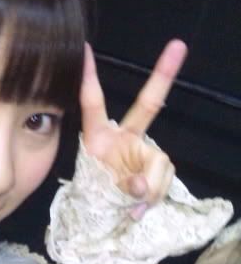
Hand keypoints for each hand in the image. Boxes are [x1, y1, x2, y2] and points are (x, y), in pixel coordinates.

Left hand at [80, 39, 187, 213]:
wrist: (107, 216)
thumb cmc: (97, 197)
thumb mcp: (99, 191)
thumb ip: (121, 186)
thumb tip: (141, 187)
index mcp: (100, 138)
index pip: (93, 104)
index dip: (89, 78)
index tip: (84, 50)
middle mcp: (125, 139)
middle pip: (149, 105)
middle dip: (163, 75)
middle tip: (178, 47)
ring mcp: (143, 152)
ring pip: (160, 163)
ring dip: (150, 188)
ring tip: (133, 204)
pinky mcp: (157, 169)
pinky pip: (164, 179)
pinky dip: (154, 195)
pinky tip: (140, 206)